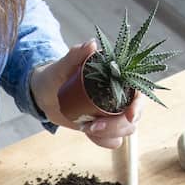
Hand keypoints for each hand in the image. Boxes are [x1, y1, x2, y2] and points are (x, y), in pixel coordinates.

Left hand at [29, 40, 143, 148]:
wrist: (46, 94)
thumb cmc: (56, 76)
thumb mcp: (63, 65)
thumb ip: (76, 54)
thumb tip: (92, 44)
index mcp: (119, 80)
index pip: (138, 94)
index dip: (138, 105)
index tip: (130, 115)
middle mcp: (121, 98)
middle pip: (133, 118)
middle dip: (116, 126)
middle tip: (92, 126)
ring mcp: (114, 115)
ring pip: (125, 131)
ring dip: (107, 134)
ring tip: (86, 127)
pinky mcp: (105, 128)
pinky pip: (112, 140)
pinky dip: (101, 140)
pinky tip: (87, 131)